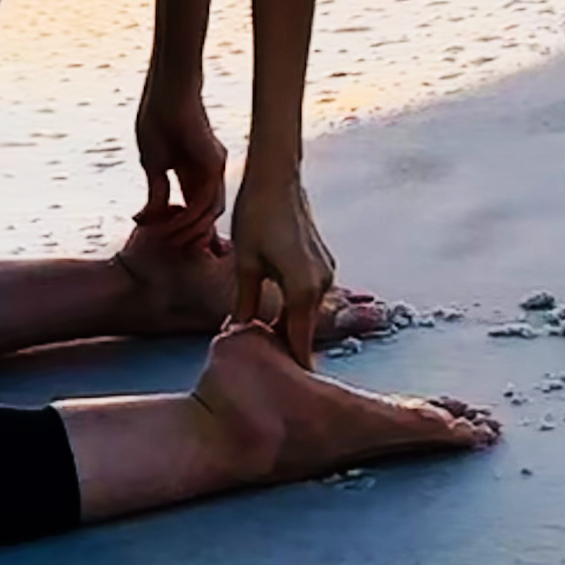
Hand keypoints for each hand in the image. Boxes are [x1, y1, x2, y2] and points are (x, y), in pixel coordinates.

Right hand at [134, 80, 226, 252]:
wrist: (164, 96)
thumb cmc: (156, 121)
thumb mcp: (152, 165)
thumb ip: (156, 191)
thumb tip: (151, 217)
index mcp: (193, 172)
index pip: (192, 208)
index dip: (180, 228)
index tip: (160, 240)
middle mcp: (208, 174)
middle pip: (205, 215)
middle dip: (188, 236)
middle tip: (168, 248)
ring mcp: (214, 169)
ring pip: (208, 213)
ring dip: (188, 230)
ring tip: (166, 240)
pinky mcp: (215, 164)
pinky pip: (206, 200)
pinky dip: (189, 217)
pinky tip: (171, 224)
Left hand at [229, 171, 337, 365]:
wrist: (276, 176)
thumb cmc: (256, 216)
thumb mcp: (244, 265)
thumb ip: (246, 304)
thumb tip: (238, 333)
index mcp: (303, 291)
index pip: (299, 342)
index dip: (288, 366)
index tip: (278, 388)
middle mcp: (322, 285)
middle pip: (303, 328)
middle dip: (283, 344)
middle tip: (260, 363)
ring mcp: (326, 271)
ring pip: (305, 310)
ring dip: (286, 322)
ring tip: (259, 334)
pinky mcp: (322, 261)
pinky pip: (308, 292)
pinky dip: (293, 303)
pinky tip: (271, 305)